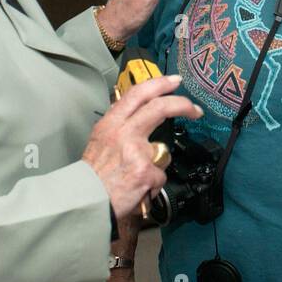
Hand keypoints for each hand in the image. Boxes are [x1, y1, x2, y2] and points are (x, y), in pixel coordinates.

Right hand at [81, 73, 201, 219]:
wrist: (86, 200)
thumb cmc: (93, 173)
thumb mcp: (100, 138)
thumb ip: (120, 123)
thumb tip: (138, 110)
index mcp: (112, 123)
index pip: (139, 93)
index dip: (160, 83)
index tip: (175, 81)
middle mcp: (124, 133)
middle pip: (160, 108)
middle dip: (183, 105)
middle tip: (195, 110)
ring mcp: (136, 152)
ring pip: (163, 151)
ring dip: (157, 165)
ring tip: (138, 176)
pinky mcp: (146, 171)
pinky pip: (160, 176)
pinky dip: (152, 185)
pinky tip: (138, 188)